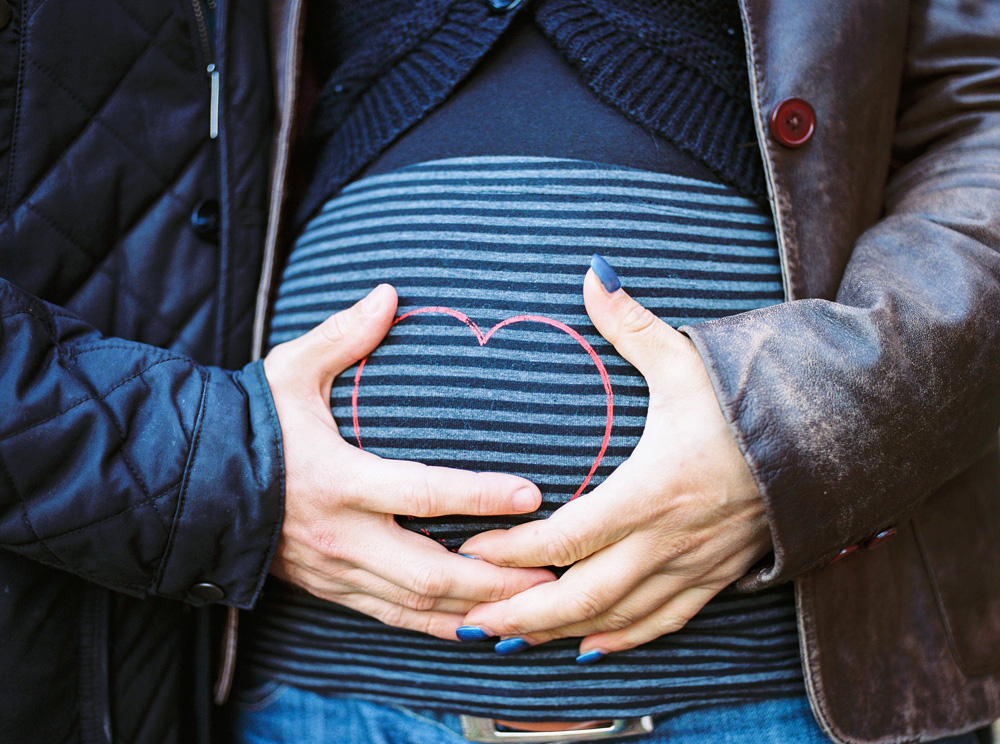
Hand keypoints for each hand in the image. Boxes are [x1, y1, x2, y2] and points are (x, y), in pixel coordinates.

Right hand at [264, 285, 554, 640]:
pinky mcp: (335, 589)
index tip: (533, 494)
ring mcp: (339, 570)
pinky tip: (482, 629)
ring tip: (536, 605)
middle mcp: (343, 535)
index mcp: (338, 479)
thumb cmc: (251, 424)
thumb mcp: (291, 372)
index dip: (479, 495)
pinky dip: (441, 628)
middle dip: (497, 578)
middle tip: (555, 570)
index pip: (421, 493)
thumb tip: (390, 293)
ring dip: (479, 611)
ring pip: (418, 605)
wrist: (195, 485)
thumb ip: (343, 336)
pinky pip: (395, 619)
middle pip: (431, 571)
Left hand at [457, 260, 772, 658]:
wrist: (832, 437)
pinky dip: (623, 639)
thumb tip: (592, 272)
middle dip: (522, 614)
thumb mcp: (687, 358)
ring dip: (562, 634)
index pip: (566, 533)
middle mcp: (670, 538)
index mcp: (654, 487)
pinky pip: (665, 622)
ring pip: (619, 618)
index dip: (513, 548)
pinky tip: (590, 648)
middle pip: (583, 594)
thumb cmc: (753, 397)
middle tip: (471, 625)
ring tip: (512, 643)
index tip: (469, 550)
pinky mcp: (717, 575)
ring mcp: (695, 564)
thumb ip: (631, 323)